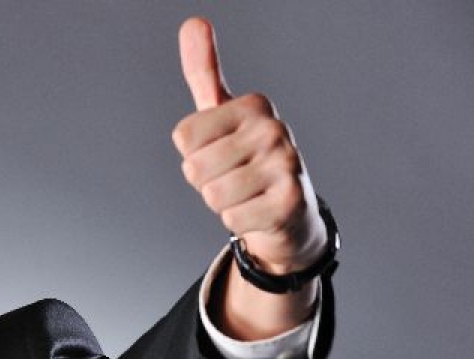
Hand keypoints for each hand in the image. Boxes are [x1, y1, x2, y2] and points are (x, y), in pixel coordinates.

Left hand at [172, 17, 325, 274]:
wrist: (290, 212)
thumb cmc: (247, 160)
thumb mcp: (222, 115)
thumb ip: (204, 73)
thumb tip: (193, 21)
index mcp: (253, 105)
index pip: (183, 138)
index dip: (194, 155)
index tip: (221, 153)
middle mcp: (273, 128)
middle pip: (194, 169)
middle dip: (206, 182)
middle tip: (235, 178)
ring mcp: (286, 164)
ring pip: (212, 195)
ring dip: (222, 203)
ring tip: (247, 193)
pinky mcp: (289, 201)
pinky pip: (231, 218)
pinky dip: (239, 222)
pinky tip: (259, 211)